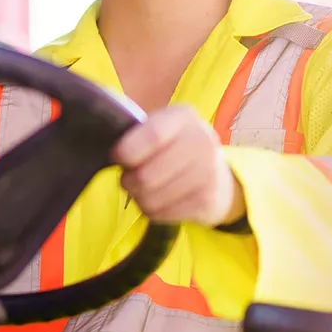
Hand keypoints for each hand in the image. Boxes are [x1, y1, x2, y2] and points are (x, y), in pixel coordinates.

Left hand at [112, 106, 245, 226]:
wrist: (219, 177)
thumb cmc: (176, 148)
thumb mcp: (162, 129)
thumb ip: (138, 135)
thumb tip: (113, 155)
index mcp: (183, 117)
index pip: (153, 136)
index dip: (127, 151)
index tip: (116, 157)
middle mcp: (201, 141)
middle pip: (147, 174)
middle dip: (128, 182)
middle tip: (128, 179)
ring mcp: (208, 172)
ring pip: (152, 198)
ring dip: (139, 198)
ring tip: (143, 191)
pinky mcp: (207, 200)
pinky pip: (162, 214)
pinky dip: (152, 211)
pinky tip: (159, 201)